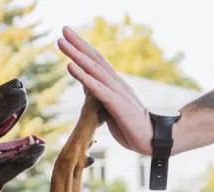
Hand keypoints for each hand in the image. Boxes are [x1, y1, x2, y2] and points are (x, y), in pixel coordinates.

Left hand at [57, 26, 153, 154]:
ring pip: (94, 70)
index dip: (83, 48)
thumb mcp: (111, 108)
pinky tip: (70, 66)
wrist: (152, 140)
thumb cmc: (131, 127)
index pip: (98, 62)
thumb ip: (99, 94)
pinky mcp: (117, 104)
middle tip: (64, 29)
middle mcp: (116, 84)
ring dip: (76, 55)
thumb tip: (86, 83)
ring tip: (61, 42)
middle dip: (78, 44)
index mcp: (115, 85)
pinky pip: (97, 88)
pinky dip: (83, 76)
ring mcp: (117, 92)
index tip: (68, 36)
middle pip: (95, 59)